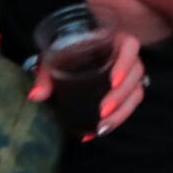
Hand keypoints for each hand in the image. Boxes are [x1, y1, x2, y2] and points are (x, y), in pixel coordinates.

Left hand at [28, 32, 146, 139]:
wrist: (71, 55)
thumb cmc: (65, 51)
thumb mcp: (54, 58)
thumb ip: (46, 75)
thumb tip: (36, 95)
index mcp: (113, 40)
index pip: (130, 46)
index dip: (126, 63)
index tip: (113, 81)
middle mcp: (126, 56)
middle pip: (136, 74)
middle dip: (121, 96)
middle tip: (103, 112)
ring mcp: (129, 74)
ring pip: (136, 93)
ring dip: (122, 112)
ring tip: (102, 128)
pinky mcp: (126, 90)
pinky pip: (129, 105)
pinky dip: (116, 120)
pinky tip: (97, 132)